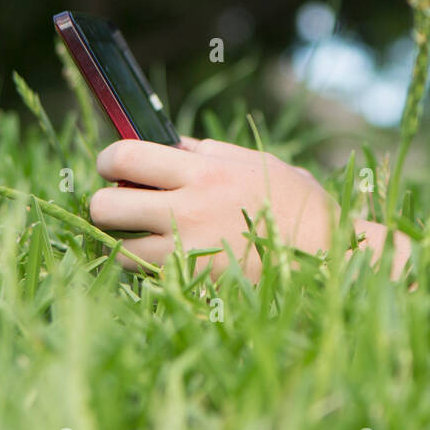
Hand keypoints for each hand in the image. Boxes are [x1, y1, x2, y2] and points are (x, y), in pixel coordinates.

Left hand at [89, 136, 335, 282]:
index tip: (111, 164)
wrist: (324, 255)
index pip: (125, 157)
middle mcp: (187, 212)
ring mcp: (186, 254)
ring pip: (118, 249)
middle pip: (105, 207)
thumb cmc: (293, 202)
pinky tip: (168, 255)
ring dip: (123, 238)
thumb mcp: (252, 161)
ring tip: (146, 231)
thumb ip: (204, 152)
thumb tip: (163, 144)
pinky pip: (145, 276)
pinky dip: (147, 266)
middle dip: (105, 202)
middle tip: (122, 200)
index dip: (108, 159)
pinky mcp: (192, 285)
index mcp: (203, 173)